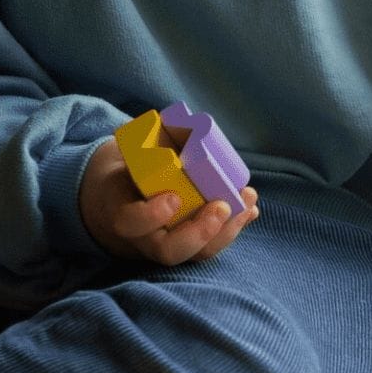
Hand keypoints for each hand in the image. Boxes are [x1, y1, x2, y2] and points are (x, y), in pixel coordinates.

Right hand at [80, 136, 258, 265]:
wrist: (121, 203)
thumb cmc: (128, 174)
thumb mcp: (127, 161)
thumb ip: (147, 145)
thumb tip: (181, 119)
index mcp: (122, 214)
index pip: (131, 223)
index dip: (152, 215)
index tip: (173, 198)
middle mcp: (145, 239)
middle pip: (170, 251)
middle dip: (201, 232)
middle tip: (221, 207)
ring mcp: (168, 245)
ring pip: (197, 253)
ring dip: (227, 229)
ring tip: (247, 202)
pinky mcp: (190, 245)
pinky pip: (212, 245)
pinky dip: (234, 227)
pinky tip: (250, 209)